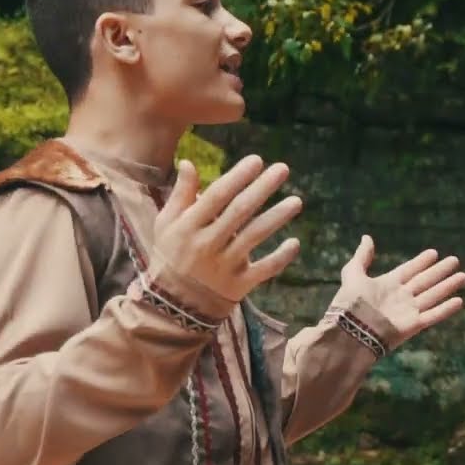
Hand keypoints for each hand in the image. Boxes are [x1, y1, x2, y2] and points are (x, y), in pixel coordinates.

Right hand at [151, 155, 302, 301]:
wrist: (174, 304)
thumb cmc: (172, 254)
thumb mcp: (167, 224)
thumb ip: (180, 194)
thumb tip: (188, 162)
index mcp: (188, 227)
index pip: (216, 196)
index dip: (237, 177)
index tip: (257, 160)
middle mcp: (207, 244)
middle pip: (239, 212)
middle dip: (262, 188)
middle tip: (283, 169)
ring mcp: (224, 266)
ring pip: (254, 237)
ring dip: (277, 218)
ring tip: (297, 201)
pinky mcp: (239, 284)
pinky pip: (265, 269)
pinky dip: (281, 257)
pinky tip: (295, 242)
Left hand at [334, 236, 464, 349]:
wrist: (350, 331)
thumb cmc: (349, 303)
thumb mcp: (353, 274)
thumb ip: (362, 257)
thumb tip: (367, 237)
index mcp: (388, 284)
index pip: (409, 270)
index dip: (421, 262)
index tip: (434, 253)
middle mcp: (401, 297)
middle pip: (425, 281)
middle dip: (440, 271)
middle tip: (455, 260)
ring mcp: (408, 311)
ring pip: (433, 295)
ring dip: (448, 286)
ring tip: (463, 276)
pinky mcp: (413, 326)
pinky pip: (433, 315)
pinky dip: (446, 309)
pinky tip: (459, 301)